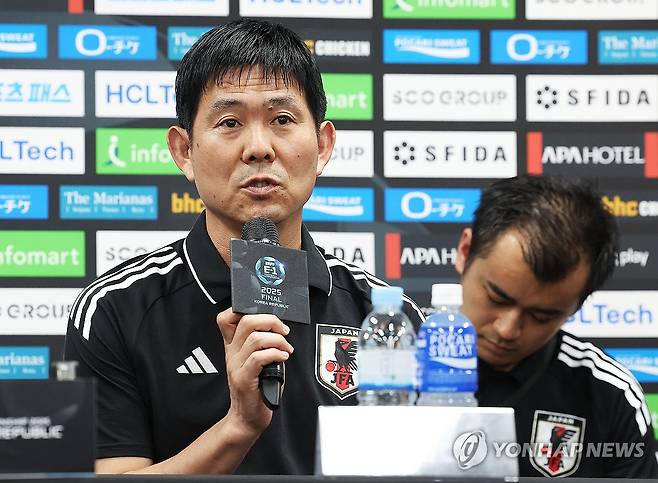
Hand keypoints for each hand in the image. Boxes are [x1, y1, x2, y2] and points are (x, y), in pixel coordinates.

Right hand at [216, 308, 292, 436]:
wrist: (247, 419)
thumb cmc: (257, 389)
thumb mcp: (258, 362)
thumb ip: (264, 345)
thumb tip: (280, 330)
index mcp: (233, 346)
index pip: (227, 318)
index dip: (244, 310)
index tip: (267, 317)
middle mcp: (232, 353)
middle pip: (245, 321)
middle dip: (270, 320)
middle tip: (283, 331)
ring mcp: (236, 366)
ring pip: (255, 338)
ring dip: (278, 340)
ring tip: (286, 348)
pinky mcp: (244, 379)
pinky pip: (259, 357)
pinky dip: (276, 353)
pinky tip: (283, 357)